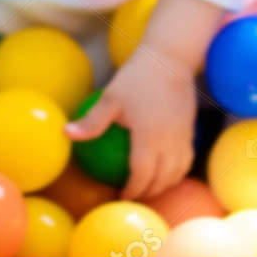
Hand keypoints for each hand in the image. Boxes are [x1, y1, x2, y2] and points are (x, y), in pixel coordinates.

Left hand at [65, 48, 196, 199]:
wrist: (170, 59)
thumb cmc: (137, 77)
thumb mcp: (110, 98)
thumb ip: (92, 121)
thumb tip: (65, 134)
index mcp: (149, 138)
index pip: (142, 175)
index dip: (132, 190)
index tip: (120, 196)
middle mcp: (169, 143)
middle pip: (161, 180)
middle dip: (147, 193)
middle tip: (131, 196)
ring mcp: (183, 138)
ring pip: (176, 173)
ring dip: (163, 185)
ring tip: (147, 187)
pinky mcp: (190, 131)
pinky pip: (185, 160)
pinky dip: (175, 171)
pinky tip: (164, 169)